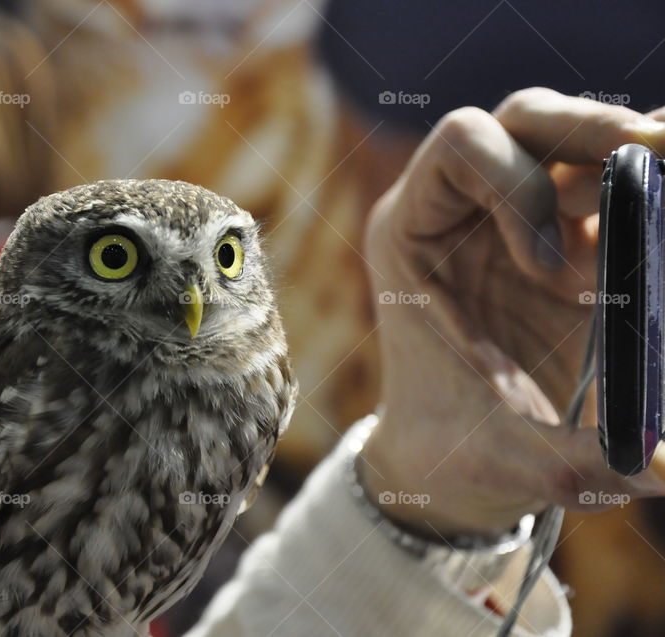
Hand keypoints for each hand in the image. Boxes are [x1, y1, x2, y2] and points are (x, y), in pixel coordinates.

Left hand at [360, 88, 664, 538]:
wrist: (448, 464)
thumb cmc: (454, 451)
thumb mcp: (502, 457)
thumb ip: (575, 461)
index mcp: (413, 235)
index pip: (461, 144)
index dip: (517, 187)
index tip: (548, 271)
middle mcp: (461, 213)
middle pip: (526, 119)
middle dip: (594, 130)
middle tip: (661, 152)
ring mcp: (517, 222)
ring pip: (576, 144)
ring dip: (636, 161)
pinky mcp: (568, 244)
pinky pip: (614, 193)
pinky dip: (653, 199)